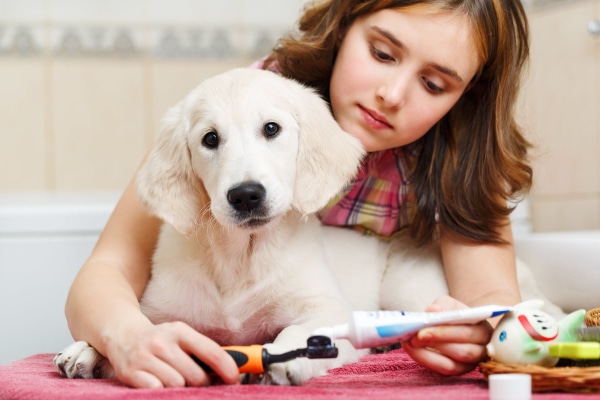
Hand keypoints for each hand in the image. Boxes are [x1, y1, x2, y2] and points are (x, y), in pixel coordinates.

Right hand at [102, 320, 239, 387]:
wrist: (122, 335)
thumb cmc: (161, 340)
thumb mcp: (182, 337)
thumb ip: (203, 351)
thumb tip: (231, 369)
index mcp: (180, 331)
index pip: (212, 352)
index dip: (228, 369)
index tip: (234, 380)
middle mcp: (163, 342)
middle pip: (196, 376)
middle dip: (202, 384)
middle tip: (198, 384)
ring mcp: (146, 357)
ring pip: (177, 385)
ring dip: (181, 389)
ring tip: (177, 382)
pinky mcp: (131, 372)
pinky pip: (156, 391)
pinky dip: (162, 391)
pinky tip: (161, 385)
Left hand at [401, 296, 493, 374]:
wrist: (451, 324)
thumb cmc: (453, 313)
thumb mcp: (450, 304)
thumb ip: (442, 305)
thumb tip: (433, 310)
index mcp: (483, 330)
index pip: (466, 334)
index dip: (444, 332)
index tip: (423, 328)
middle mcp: (481, 350)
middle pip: (462, 352)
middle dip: (435, 343)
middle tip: (414, 336)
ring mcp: (470, 364)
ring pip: (451, 365)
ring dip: (426, 354)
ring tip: (410, 342)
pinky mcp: (457, 371)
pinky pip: (441, 370)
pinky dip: (424, 359)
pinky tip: (412, 349)